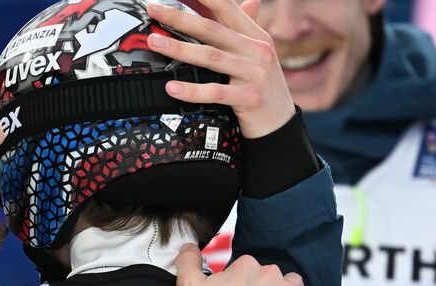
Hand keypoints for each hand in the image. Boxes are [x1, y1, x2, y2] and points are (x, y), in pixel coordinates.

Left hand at [147, 0, 294, 138]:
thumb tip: (248, 0)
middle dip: (180, 18)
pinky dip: (192, 90)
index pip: (227, 8)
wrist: (280, 124)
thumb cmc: (262, 86)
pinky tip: (172, 87)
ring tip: (155, 43)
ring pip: (210, 57)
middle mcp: (257, 51)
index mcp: (256, 36)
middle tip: (155, 10)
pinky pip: (215, 92)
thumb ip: (244, 28)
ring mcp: (254, 74)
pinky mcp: (249, 98)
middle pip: (212, 29)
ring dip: (179, 49)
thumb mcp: (257, 54)